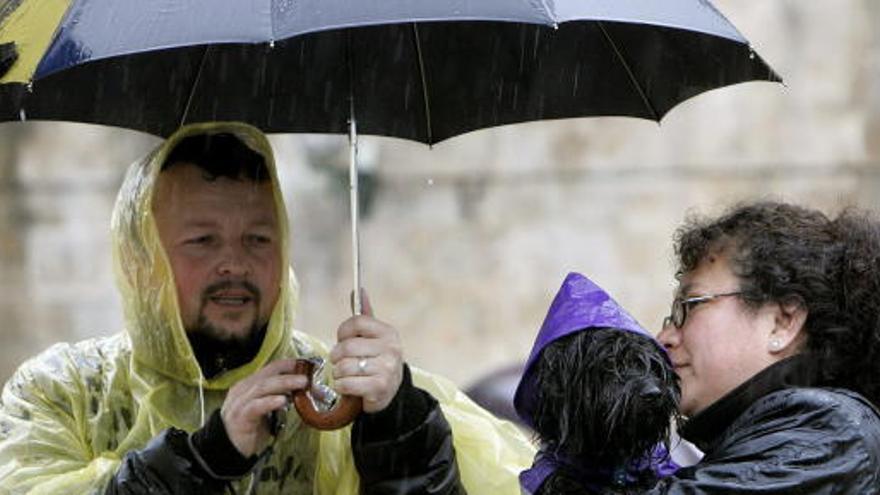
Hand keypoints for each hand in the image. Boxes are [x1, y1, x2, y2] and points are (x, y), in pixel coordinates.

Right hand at [221, 359, 307, 456]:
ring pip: (263, 386)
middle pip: (268, 375)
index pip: (270, 368)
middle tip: (307, 376)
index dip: (289, 365)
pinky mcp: (240, 417)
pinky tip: (282, 401)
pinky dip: (270, 402)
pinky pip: (256, 406)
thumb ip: (279, 398)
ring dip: (285, 383)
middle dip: (290, 373)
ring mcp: (241, 402)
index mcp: (250, 385)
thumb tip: (303, 393)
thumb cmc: (249, 429)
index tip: (307, 365)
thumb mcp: (266, 410)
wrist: (228, 449)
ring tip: (301, 383)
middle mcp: (244, 389)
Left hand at [329, 290, 403, 412]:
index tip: (343, 340)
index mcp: (388, 332)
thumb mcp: (373, 337)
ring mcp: (387, 369)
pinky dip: (341, 386)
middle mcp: (391, 349)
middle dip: (337, 356)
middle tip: (340, 361)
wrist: (390, 393)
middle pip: (348, 346)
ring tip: (345, 375)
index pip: (357, 322)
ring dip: (338, 373)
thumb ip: (364, 316)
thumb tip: (358, 289)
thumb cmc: (375, 360)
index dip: (343, 332)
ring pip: (345, 366)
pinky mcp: (380, 387)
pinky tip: (348, 386)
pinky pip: (347, 384)